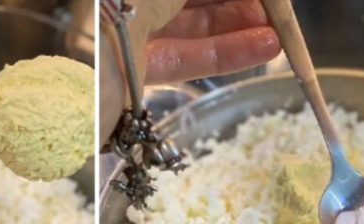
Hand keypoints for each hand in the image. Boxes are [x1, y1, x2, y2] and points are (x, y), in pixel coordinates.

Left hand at [99, 0, 280, 142]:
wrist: (83, 77)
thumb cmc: (125, 5)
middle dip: (241, 0)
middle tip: (278, 9)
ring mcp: (132, 29)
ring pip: (194, 22)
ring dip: (242, 24)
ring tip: (280, 32)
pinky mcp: (135, 67)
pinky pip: (186, 55)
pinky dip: (227, 52)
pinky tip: (266, 47)